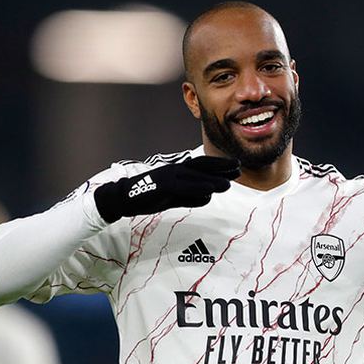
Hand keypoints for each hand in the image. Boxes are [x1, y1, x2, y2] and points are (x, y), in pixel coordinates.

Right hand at [94, 156, 240, 222]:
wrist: (125, 198)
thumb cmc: (150, 196)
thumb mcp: (174, 197)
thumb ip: (190, 196)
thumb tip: (207, 197)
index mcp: (179, 170)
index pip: (203, 165)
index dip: (220, 165)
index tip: (236, 166)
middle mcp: (176, 170)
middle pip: (203, 166)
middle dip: (221, 167)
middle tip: (239, 168)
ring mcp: (170, 176)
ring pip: (196, 176)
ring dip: (213, 179)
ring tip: (229, 183)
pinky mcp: (163, 185)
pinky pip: (184, 186)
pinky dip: (198, 187)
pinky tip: (210, 190)